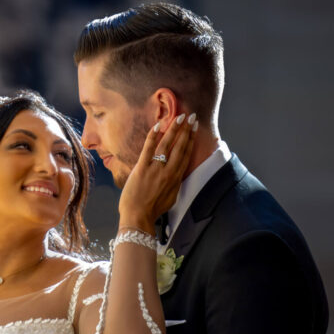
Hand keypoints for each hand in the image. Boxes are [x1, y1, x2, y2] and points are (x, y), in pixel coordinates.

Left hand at [118, 112, 196, 228]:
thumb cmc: (153, 209)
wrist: (138, 216)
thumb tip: (177, 173)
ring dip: (174, 129)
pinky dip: (154, 136)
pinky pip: (149, 148)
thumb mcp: (171, 196)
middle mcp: (168, 172)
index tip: (195, 128)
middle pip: (180, 147)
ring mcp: (155, 169)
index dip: (191, 140)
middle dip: (187, 130)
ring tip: (179, 117)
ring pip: (167, 145)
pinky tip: (158, 125)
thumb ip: (175, 183)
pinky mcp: (142, 169)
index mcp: (176, 178)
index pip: (186, 154)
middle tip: (191, 117)